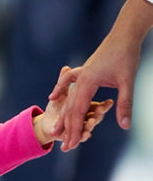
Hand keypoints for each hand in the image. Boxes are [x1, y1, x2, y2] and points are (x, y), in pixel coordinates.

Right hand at [48, 0, 152, 150]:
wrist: (124, 32)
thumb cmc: (126, 55)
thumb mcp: (128, 81)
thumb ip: (125, 104)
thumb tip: (125, 126)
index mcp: (87, 83)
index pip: (77, 112)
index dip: (73, 130)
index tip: (71, 146)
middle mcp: (80, 81)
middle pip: (70, 110)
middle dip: (66, 130)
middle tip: (64, 148)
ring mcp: (80, 76)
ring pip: (68, 101)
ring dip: (63, 118)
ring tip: (56, 132)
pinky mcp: (83, 73)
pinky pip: (68, 86)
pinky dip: (60, 92)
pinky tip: (52, 97)